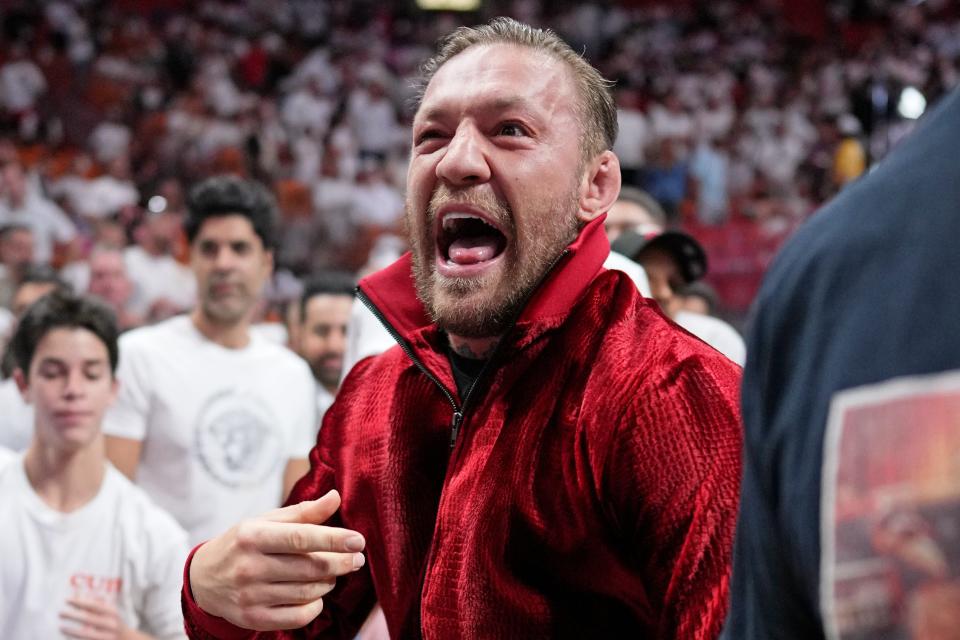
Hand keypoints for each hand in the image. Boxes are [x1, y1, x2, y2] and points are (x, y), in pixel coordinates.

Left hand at [60, 597, 139, 639]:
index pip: (93, 605)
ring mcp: (108, 636)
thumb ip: (96, 603)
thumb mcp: (109, 612)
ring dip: (71, 631)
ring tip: (60, 627)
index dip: (79, 602)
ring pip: (86, 634)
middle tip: (60, 613)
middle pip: (88, 619)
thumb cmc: (114, 623)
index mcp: (112, 613)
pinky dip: (76, 639)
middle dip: (73, 615)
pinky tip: (67, 638)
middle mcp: (111, 624)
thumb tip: (80, 594)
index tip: (66, 600)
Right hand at [189, 489, 365, 630]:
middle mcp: (248, 567)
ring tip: (333, 573)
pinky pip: (297, 617)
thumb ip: (302, 512)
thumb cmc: (242, 544)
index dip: (333, 540)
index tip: (358, 541)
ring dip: (328, 582)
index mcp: (252, 536)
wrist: (204, 580)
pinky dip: (315, 606)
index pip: (300, 538)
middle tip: (357, 559)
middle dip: (340, 563)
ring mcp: (249, 596)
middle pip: (308, 568)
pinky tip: (316, 594)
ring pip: (307, 592)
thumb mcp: (265, 522)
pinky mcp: (253, 619)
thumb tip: (335, 497)